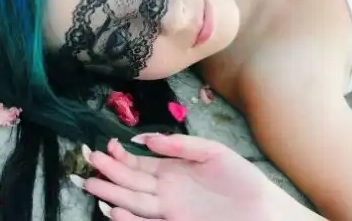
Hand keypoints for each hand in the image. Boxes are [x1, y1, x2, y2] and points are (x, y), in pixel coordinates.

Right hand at [77, 133, 281, 220]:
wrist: (264, 210)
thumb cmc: (240, 178)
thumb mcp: (210, 151)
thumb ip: (179, 144)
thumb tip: (145, 138)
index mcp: (172, 171)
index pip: (138, 164)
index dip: (120, 157)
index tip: (104, 147)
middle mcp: (165, 192)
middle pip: (130, 183)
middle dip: (108, 173)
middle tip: (87, 163)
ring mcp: (169, 212)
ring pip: (134, 203)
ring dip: (112, 195)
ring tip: (93, 185)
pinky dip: (130, 219)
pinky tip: (115, 210)